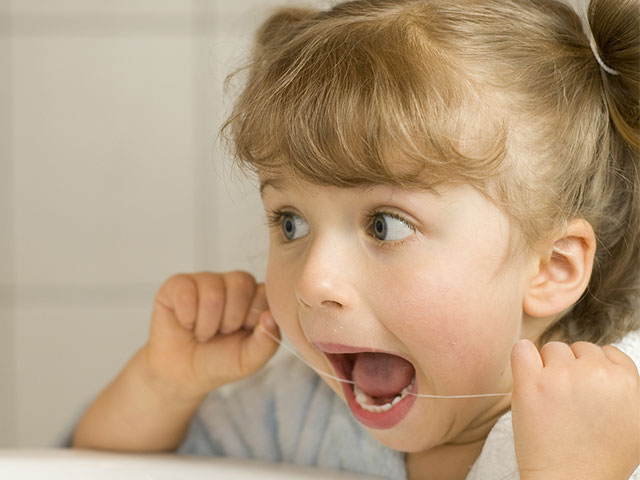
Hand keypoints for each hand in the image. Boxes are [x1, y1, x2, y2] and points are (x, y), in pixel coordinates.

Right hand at [144, 271, 279, 399]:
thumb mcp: (248, 360)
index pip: (265, 290)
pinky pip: (186, 292)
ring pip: (214, 292)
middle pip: (242, 282)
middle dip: (231, 319)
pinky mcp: (178, 284)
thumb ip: (267, 342)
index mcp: (256, 296)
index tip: (243, 332)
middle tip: (221, 333)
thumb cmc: (220, 361)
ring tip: (203, 333)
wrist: (182, 374)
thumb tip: (270, 316)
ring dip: (207, 324)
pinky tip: (186, 324)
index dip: (253, 316)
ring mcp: (206, 280)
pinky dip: (187, 317)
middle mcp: (233, 283)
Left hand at [511, 339, 639, 479]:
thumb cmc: (601, 459)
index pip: (607, 352)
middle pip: (579, 348)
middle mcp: (597, 373)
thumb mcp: (634, 423)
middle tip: (566, 399)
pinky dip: (523, 357)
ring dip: (548, 366)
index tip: (586, 391)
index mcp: (627, 382)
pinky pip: (522, 349)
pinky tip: (527, 377)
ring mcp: (563, 375)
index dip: (593, 370)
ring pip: (552, 349)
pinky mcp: (532, 382)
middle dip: (572, 368)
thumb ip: (627, 390)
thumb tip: (613, 369)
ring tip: (550, 398)